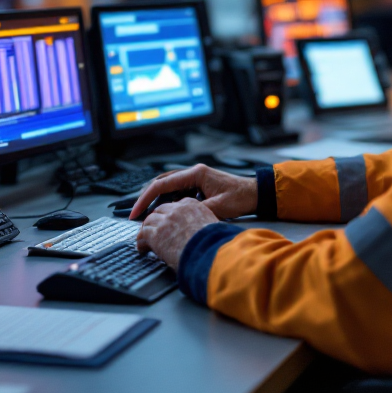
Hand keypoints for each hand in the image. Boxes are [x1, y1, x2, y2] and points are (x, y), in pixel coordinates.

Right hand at [129, 164, 256, 220]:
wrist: (255, 193)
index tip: (136, 212)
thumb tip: (177, 219)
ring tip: (146, 215)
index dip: (146, 198)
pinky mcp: (198, 185)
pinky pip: (176, 191)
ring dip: (156, 200)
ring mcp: (195, 178)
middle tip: (135, 214)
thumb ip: (197, 211)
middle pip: (161, 182)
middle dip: (146, 198)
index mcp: (195, 174)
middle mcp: (193, 173)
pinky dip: (167, 201)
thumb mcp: (218, 208)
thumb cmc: (240, 197)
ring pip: (167, 187)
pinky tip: (164, 213)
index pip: (163, 184)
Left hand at [136, 198, 218, 269]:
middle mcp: (177, 209)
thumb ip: (201, 224)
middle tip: (154, 230)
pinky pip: (143, 234)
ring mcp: (165, 220)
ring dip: (147, 230)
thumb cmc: (214, 245)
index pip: (175, 206)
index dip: (170, 215)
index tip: (168, 223)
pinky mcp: (156, 233)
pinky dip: (141, 241)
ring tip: (145, 240)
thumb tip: (198, 232)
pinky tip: (142, 248)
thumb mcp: (211, 227)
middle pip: (160, 210)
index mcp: (192, 205)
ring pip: (150, 220)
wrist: (210, 254)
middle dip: (156, 220)